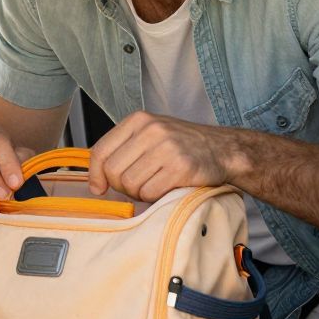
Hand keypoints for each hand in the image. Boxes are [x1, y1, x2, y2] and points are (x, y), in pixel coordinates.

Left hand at [87, 112, 242, 202]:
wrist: (223, 150)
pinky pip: (150, 193)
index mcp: (138, 120)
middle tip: (136, 187)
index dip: (95, 174)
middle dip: (120, 187)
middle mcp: (151, 130)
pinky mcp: (180, 167)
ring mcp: (167, 147)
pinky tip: (165, 189)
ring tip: (153, 186)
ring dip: (138, 193)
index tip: (99, 187)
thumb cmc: (182, 146)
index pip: (101, 150)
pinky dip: (153, 198)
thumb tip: (96, 180)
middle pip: (113, 171)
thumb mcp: (150, 135)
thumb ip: (123, 149)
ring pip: (130, 184)